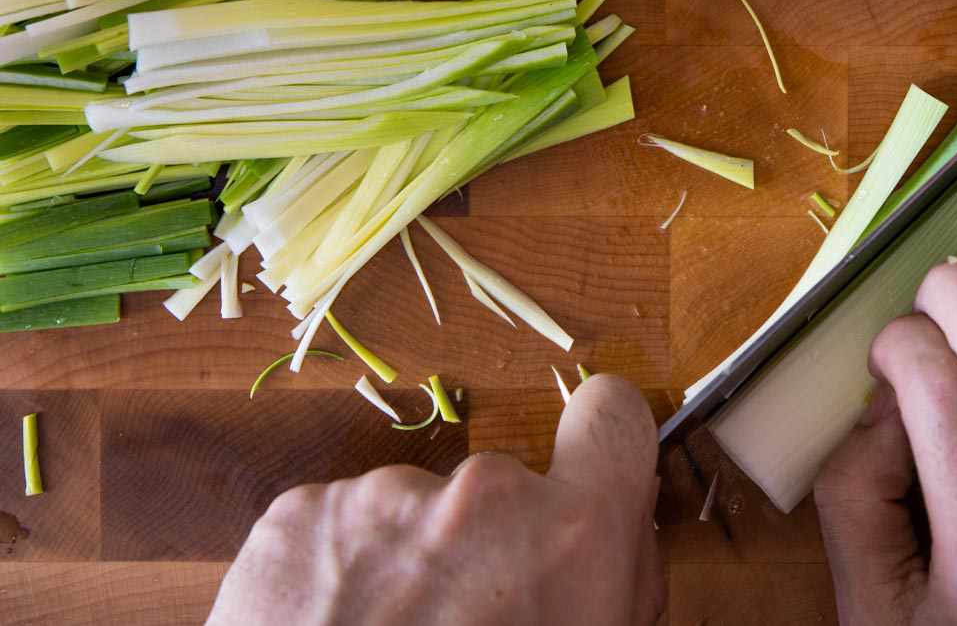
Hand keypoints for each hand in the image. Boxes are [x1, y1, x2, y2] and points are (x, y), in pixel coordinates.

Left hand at [207, 374, 662, 625]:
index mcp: (568, 537)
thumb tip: (619, 522)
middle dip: (487, 547)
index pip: (612, 417)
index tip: (585, 474)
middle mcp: (477, 497)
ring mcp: (379, 498)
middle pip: (500, 490)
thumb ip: (611, 576)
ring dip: (406, 566)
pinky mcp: (299, 515)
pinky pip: (341, 528)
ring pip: (413, 514)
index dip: (601, 443)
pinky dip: (338, 574)